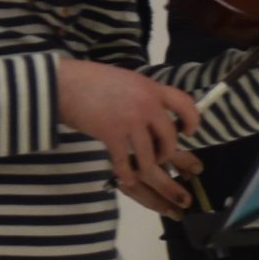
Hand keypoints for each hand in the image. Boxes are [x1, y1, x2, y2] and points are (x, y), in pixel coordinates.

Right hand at [57, 56, 202, 215]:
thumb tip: (155, 113)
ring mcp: (131, 121)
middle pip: (170, 136)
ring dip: (149, 166)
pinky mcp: (112, 135)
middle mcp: (147, 105)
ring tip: (144, 169)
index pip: (186, 103)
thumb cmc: (92, 80)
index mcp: (153, 88)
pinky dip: (127, 174)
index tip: (188, 132)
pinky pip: (126, 161)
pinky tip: (127, 179)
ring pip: (151, 154)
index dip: (193, 120)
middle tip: (161, 156)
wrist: (65, 83)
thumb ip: (144, 95)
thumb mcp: (128, 81)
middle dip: (168, 152)